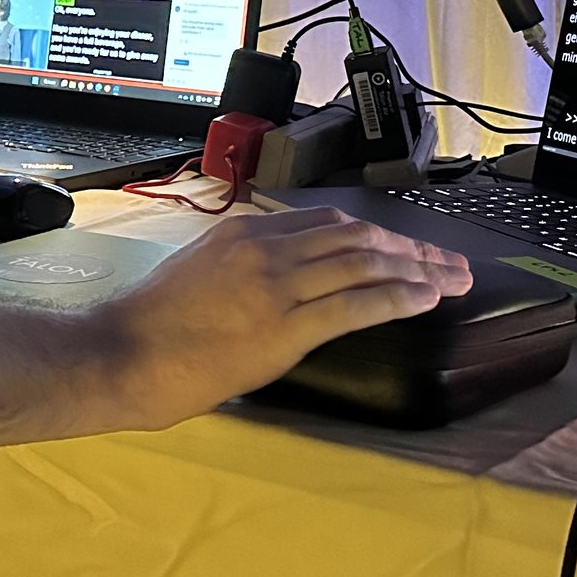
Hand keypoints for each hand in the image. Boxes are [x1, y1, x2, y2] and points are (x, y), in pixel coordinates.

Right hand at [98, 207, 471, 430]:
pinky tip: (425, 299)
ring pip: (364, 264)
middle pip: (357, 238)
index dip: (377, 234)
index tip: (408, 247)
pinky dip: (397, 297)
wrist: (123, 352)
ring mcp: (277, 286)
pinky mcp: (284, 327)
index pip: (328, 223)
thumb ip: (241, 268)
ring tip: (453, 280)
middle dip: (411, 249)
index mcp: (244, 234)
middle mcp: (266, 249)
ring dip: (417, 271)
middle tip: (450, 262)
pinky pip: (355, 304)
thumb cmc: (150, 326)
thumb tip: (278, 281)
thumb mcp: (198, 273)